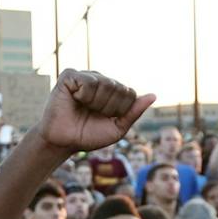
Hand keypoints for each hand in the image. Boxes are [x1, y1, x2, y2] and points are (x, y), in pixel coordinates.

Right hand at [36, 70, 155, 153]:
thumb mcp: (117, 128)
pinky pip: (88, 81)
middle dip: (109, 107)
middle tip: (93, 114)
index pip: (130, 94)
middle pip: (119, 88)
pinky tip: (75, 99)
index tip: (106, 119)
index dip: (120, 111)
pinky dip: (84, 95)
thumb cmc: (89, 135)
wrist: (64, 142)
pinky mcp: (69, 76)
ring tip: (83, 107)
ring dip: (96, 102)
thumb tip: (154, 95)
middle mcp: (100, 80)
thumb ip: (134, 112)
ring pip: (105, 83)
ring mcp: (85, 76)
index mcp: (113, 91)